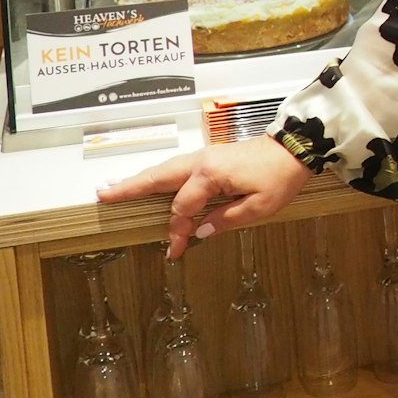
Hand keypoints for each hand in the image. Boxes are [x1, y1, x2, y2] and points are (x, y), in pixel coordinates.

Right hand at [96, 135, 313, 259]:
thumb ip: (227, 219)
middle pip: (159, 178)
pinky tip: (149, 180)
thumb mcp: (260, 206)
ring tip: (114, 187)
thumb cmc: (281, 177)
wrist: (296, 148)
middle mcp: (201, 161)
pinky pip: (176, 168)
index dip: (177, 231)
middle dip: (130, 188)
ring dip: (139, 180)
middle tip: (102, 195)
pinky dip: (158, 175)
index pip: (183, 208)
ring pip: (164, 169)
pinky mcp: (211, 157)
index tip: (176, 250)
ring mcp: (205, 156)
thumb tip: (200, 232)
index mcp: (211, 174)